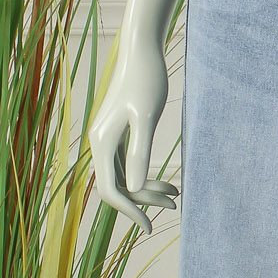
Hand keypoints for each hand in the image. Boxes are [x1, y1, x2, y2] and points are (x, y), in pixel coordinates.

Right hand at [87, 0, 182, 236]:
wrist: (143, 51)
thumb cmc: (147, 81)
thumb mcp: (146, 118)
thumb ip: (138, 153)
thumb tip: (133, 189)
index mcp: (102, 142)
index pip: (112, 190)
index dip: (130, 212)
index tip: (150, 227)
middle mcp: (100, 143)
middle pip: (119, 186)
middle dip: (144, 200)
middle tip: (176, 204)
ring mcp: (108, 138)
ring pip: (125, 176)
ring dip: (148, 188)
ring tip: (177, 194)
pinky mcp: (119, 133)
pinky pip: (128, 164)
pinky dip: (146, 175)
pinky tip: (168, 180)